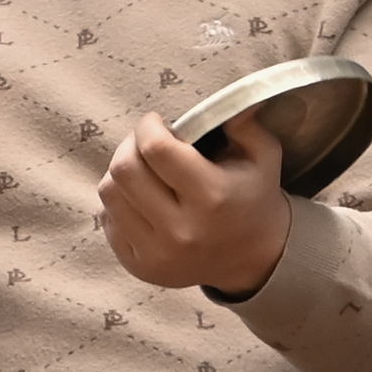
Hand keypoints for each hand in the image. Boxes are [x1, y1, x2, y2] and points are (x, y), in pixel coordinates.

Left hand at [101, 104, 294, 298]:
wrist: (255, 257)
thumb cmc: (253, 196)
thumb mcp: (264, 155)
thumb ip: (245, 123)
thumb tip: (229, 103)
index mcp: (213, 197)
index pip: (156, 149)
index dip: (148, 126)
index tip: (155, 122)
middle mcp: (182, 230)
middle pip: (124, 170)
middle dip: (129, 145)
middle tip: (144, 142)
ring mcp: (159, 254)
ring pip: (109, 194)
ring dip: (120, 172)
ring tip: (140, 168)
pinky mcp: (142, 268)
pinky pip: (108, 221)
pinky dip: (119, 203)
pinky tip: (140, 198)